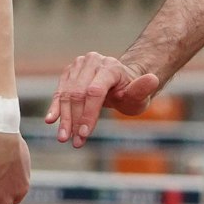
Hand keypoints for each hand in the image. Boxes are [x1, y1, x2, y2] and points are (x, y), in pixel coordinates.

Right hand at [43, 51, 162, 146]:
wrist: (121, 82)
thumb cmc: (131, 92)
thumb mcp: (140, 95)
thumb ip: (142, 89)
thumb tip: (152, 79)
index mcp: (110, 66)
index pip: (94, 92)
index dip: (88, 114)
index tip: (84, 134)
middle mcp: (92, 62)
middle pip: (78, 94)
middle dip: (74, 120)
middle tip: (74, 141)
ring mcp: (78, 66)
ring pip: (67, 95)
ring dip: (64, 119)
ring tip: (64, 138)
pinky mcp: (68, 73)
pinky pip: (59, 93)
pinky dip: (56, 108)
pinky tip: (51, 121)